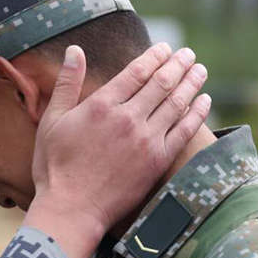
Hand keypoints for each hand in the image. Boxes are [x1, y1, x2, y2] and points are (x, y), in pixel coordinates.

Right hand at [25, 43, 209, 257]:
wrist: (71, 209)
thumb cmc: (55, 167)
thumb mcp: (52, 120)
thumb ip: (67, 84)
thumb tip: (76, 50)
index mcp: (102, 104)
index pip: (137, 71)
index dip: (155, 56)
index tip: (165, 48)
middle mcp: (128, 118)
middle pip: (161, 83)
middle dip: (178, 64)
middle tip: (188, 54)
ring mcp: (146, 140)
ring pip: (176, 103)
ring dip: (191, 83)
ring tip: (200, 70)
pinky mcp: (157, 161)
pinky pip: (184, 131)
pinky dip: (196, 113)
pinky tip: (204, 102)